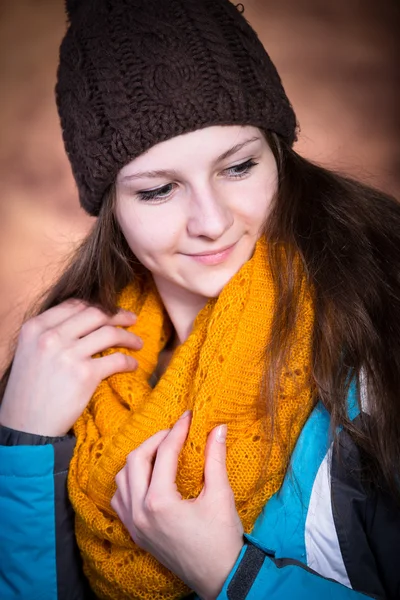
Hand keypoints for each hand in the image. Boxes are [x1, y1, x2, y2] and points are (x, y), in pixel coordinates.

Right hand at [0, 299, 141, 435]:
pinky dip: (129, 361)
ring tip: (138, 343)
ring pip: (110, 333)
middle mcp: (50, 336)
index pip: (75, 303)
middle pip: (96, 313)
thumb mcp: (30, 352)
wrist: (26, 427)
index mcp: (36, 327)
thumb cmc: (30, 391)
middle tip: (132, 319)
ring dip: (129, 337)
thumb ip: (51, 333)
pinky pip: (117, 359)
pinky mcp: (84, 375)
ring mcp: (68, 355)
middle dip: (119, 314)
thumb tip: (86, 318)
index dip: (99, 304)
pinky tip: (132, 365)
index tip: (112, 310)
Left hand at [111, 412, 243, 599]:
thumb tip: (217, 428)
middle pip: (135, 460)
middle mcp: (139, 512)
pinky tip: (147, 477)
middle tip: (174, 432)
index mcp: (159, 502)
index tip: (189, 418)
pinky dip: (129, 481)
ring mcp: (134, 524)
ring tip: (160, 451)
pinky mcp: (136, 533)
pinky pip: (120, 499)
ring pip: (121, 478)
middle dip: (155, 440)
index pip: (164, 453)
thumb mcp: (220, 496)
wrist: (220, 578)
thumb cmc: (222, 539)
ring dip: (139, 459)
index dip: (178, 430)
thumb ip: (215, 458)